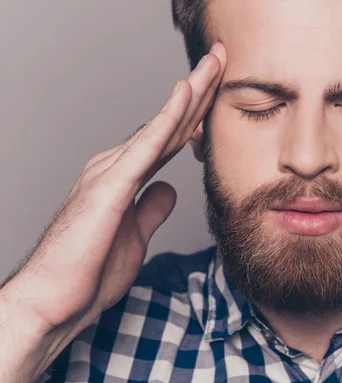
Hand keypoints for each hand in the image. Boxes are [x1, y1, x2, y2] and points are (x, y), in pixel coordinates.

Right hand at [1, 43, 226, 334]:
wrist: (55, 300)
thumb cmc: (89, 271)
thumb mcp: (135, 234)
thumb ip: (151, 207)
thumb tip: (168, 188)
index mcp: (125, 177)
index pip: (169, 138)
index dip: (197, 114)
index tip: (222, 92)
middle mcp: (118, 165)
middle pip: (169, 123)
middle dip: (201, 90)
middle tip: (223, 58)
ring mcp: (112, 171)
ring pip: (163, 124)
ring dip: (193, 91)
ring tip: (215, 61)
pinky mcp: (110, 185)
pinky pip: (147, 145)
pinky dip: (169, 118)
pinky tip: (187, 93)